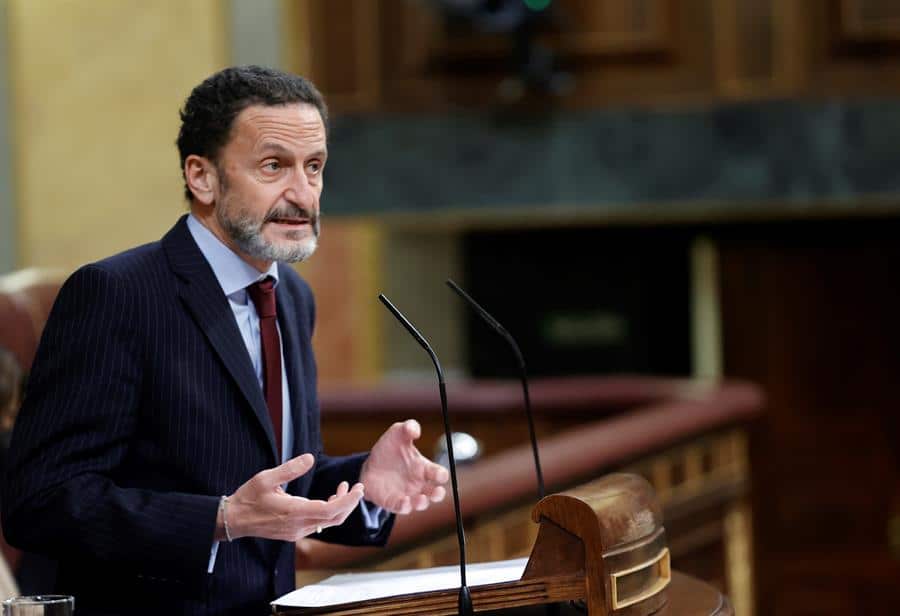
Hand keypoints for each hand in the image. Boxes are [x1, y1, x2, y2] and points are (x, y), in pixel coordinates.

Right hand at [219, 453, 364, 541]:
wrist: (233, 520)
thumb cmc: (248, 498)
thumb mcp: (266, 478)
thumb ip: (289, 469)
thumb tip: (310, 458)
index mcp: (294, 512)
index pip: (331, 511)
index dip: (348, 501)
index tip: (359, 488)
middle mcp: (298, 526)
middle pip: (334, 519)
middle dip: (349, 503)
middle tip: (358, 487)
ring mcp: (296, 532)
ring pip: (327, 523)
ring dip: (339, 507)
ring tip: (343, 488)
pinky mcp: (294, 533)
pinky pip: (318, 524)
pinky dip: (329, 512)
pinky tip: (329, 499)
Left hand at [360, 419, 449, 514]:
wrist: (369, 464)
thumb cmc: (389, 449)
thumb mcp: (396, 434)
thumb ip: (408, 428)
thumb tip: (415, 429)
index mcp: (423, 468)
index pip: (438, 474)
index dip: (441, 475)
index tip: (439, 475)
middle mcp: (419, 484)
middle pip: (435, 493)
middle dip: (439, 494)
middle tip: (437, 492)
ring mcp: (407, 494)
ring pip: (420, 504)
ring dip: (422, 503)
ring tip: (420, 499)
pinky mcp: (393, 502)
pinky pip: (402, 508)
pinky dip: (404, 507)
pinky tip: (404, 501)